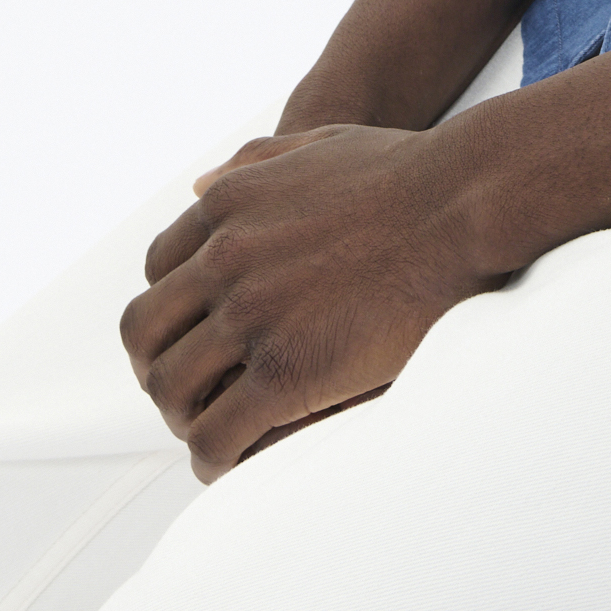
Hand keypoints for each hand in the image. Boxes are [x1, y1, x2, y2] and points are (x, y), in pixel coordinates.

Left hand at [120, 121, 495, 480]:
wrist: (464, 203)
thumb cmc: (410, 175)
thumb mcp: (315, 145)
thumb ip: (252, 163)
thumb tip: (199, 185)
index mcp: (226, 207)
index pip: (156, 273)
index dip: (170, 314)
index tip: (193, 339)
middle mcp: (223, 259)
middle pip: (146, 334)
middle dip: (159, 368)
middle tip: (191, 394)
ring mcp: (250, 316)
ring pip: (169, 389)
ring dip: (183, 417)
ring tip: (212, 435)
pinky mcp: (285, 372)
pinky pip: (217, 435)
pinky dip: (213, 459)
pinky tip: (235, 464)